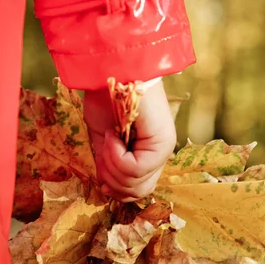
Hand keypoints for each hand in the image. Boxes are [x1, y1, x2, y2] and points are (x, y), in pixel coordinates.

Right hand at [84, 80, 175, 201]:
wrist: (109, 70)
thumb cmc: (105, 99)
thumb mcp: (103, 141)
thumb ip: (109, 165)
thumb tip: (107, 189)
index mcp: (147, 155)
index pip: (138, 192)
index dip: (116, 191)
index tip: (101, 178)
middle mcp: (160, 154)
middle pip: (138, 193)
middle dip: (112, 180)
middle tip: (104, 152)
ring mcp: (164, 148)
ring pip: (136, 184)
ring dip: (113, 166)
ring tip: (110, 139)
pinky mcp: (163, 141)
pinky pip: (136, 168)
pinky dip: (116, 156)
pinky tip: (114, 134)